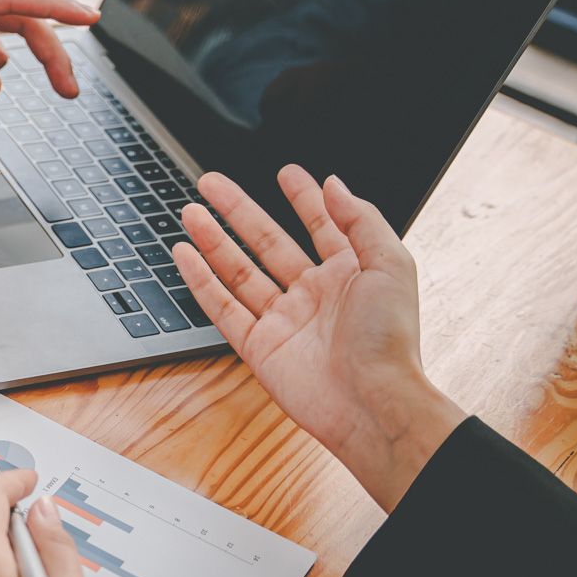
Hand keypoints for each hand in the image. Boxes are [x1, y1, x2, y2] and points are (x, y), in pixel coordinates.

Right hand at [174, 166, 465, 510]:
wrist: (372, 402)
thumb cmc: (390, 341)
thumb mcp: (391, 265)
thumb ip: (361, 220)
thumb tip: (334, 184)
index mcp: (349, 274)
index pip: (321, 225)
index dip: (305, 198)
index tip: (287, 173)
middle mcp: (313, 295)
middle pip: (267, 242)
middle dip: (239, 210)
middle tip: (212, 183)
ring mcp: (283, 320)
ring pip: (239, 270)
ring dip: (213, 239)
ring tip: (190, 211)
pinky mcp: (258, 346)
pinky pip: (223, 308)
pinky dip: (201, 281)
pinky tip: (185, 255)